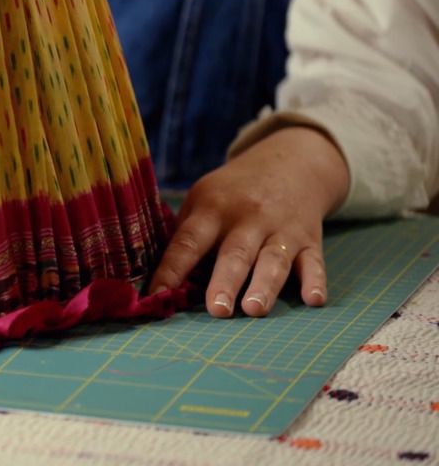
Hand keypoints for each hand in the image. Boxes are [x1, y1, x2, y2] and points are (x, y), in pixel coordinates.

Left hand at [148, 126, 349, 316]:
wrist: (289, 163)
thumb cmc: (233, 192)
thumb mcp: (202, 199)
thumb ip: (186, 235)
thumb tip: (162, 279)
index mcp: (212, 208)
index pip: (188, 241)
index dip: (171, 269)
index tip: (156, 295)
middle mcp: (248, 218)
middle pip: (235, 253)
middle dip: (225, 281)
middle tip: (217, 309)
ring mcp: (281, 229)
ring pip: (273, 260)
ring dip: (264, 286)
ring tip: (254, 309)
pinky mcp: (309, 240)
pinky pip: (313, 263)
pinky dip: (315, 281)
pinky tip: (313, 300)